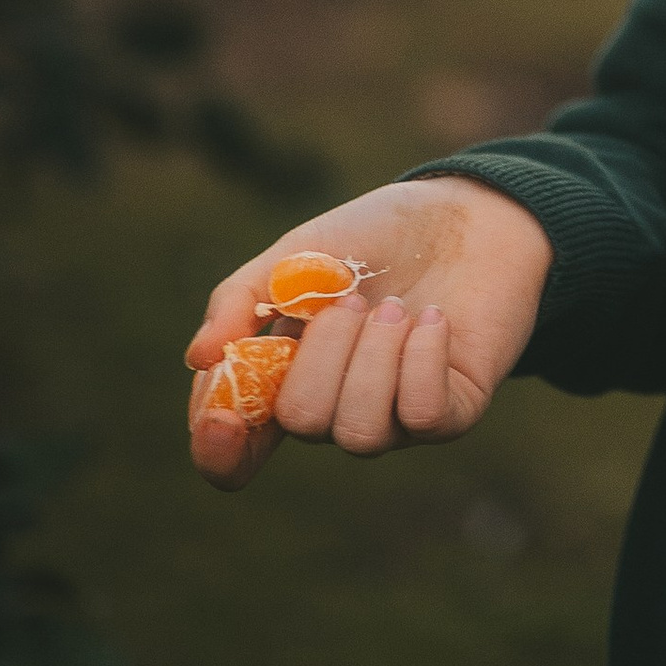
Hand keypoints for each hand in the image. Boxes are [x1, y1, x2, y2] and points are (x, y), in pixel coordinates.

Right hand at [184, 178, 552, 493]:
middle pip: (301, 423)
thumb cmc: (376, 238)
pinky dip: (422, 358)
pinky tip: (434, 319)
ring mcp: (394, 417)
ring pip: (358, 433)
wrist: (465, 213)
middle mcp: (335, 410)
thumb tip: (199, 358)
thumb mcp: (296, 256)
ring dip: (373, 356)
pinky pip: (423, 416)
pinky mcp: (451, 411)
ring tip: (393, 308)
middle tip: (354, 300)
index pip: (237, 451)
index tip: (222, 419)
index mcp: (285, 380)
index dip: (220, 451)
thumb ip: (241, 300)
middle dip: (324, 352)